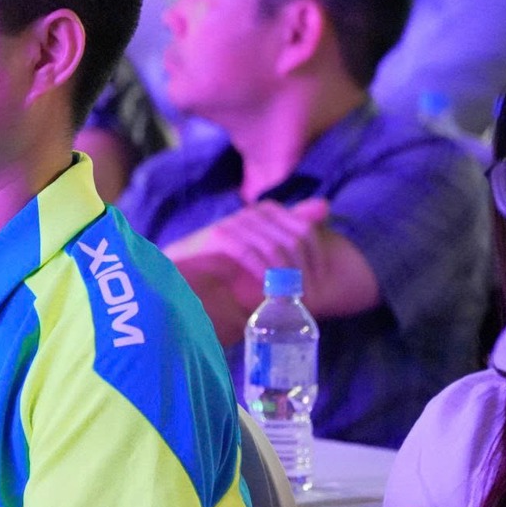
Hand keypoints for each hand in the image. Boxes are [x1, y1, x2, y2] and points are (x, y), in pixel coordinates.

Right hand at [179, 197, 331, 285]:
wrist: (181, 279)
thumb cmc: (226, 269)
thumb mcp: (265, 253)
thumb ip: (291, 231)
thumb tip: (324, 205)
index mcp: (267, 213)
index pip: (306, 230)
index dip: (316, 258)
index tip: (317, 286)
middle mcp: (252, 213)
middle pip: (294, 239)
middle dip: (303, 272)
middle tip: (304, 299)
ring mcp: (234, 222)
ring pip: (274, 247)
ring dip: (284, 278)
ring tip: (287, 301)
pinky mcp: (217, 235)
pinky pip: (248, 252)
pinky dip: (261, 274)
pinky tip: (266, 293)